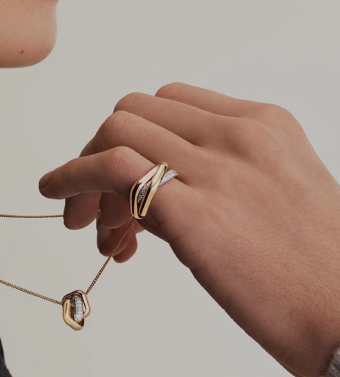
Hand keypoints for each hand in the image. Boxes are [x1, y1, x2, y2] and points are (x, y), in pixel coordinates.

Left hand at [37, 82, 339, 376]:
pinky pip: (111, 169)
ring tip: (92, 227)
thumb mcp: (272, 199)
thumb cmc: (314, 272)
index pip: (169, 104)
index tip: (122, 182)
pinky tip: (62, 201)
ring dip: (87, 173)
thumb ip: (210, 181)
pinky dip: (73, 177)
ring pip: (115, 131)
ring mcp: (216, 169)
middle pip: (133, 112)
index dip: (134, 138)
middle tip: (95, 209)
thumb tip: (140, 199)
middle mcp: (239, 136)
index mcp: (264, 125)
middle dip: (101, 152)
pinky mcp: (193, 212)